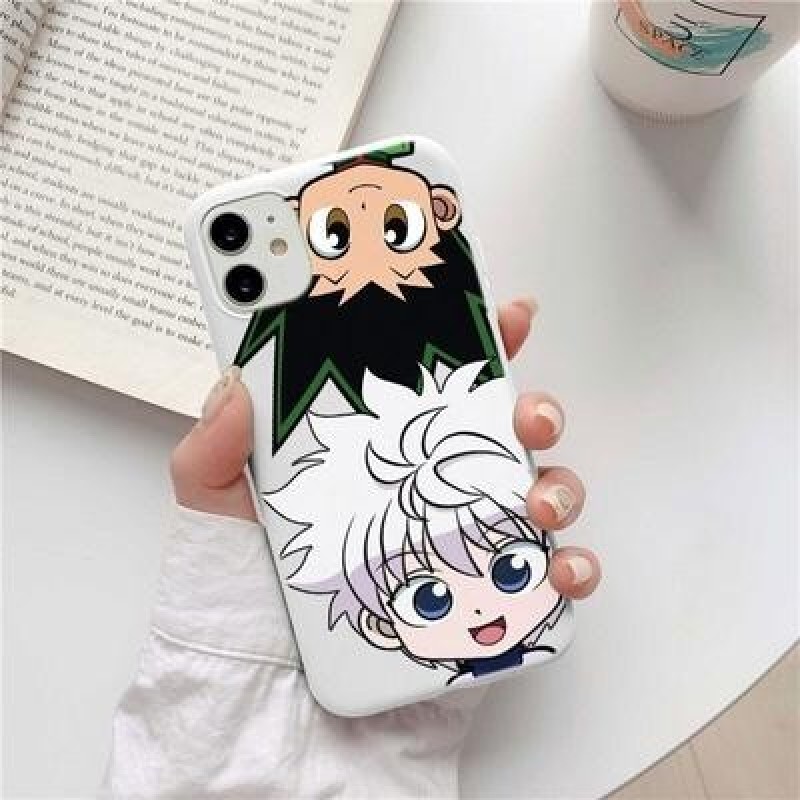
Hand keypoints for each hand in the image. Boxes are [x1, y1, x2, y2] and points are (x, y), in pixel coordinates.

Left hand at [170, 298, 600, 599]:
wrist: (274, 677)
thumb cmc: (251, 583)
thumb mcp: (217, 504)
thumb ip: (214, 447)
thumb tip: (237, 386)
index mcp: (382, 446)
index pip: (437, 379)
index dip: (475, 339)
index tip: (501, 314)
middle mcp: (434, 482)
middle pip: (505, 427)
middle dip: (533, 407)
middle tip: (525, 416)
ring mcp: (468, 533)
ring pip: (541, 488)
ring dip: (559, 484)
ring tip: (537, 502)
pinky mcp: (489, 590)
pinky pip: (548, 573)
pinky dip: (570, 566)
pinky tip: (559, 570)